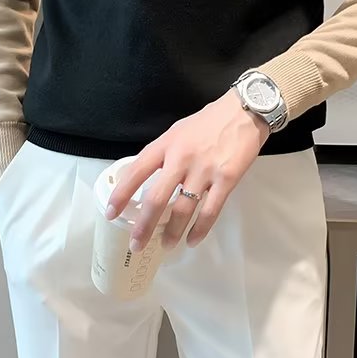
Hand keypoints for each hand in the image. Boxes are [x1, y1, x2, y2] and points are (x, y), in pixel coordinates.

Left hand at [105, 89, 270, 251]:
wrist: (244, 112)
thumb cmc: (209, 121)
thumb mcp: (178, 131)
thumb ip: (163, 153)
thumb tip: (146, 176)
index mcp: (166, 144)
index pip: (136, 171)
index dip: (121, 194)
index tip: (111, 213)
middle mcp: (181, 158)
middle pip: (156, 198)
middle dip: (144, 226)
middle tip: (136, 244)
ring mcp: (204, 170)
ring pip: (183, 209)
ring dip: (172, 232)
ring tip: (166, 246)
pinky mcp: (226, 179)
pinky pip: (210, 211)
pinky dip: (200, 230)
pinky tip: (192, 240)